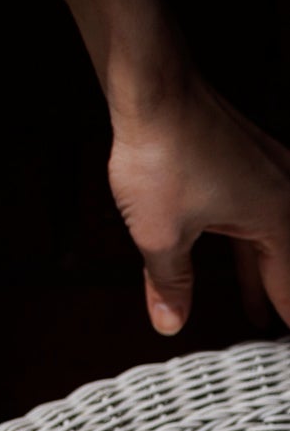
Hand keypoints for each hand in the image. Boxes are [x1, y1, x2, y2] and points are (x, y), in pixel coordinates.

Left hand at [107, 74, 289, 337]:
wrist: (153, 88)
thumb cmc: (164, 151)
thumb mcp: (162, 235)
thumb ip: (171, 283)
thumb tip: (170, 321)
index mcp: (279, 219)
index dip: (286, 317)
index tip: (279, 342)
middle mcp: (283, 193)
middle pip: (287, 261)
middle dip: (279, 299)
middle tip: (274, 332)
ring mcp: (266, 171)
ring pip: (268, 237)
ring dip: (259, 273)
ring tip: (257, 309)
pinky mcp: (245, 158)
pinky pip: (252, 212)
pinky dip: (244, 242)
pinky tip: (233, 256)